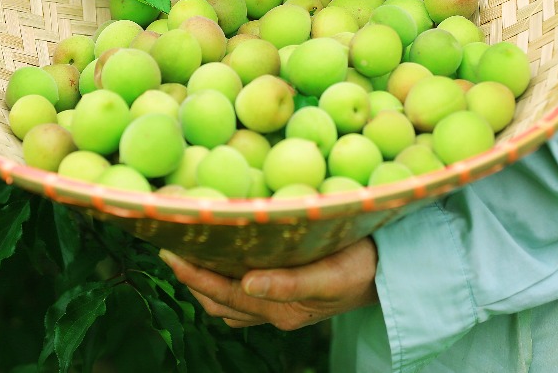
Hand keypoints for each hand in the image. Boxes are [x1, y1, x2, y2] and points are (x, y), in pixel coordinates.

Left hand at [158, 237, 378, 330]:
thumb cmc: (362, 268)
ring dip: (203, 280)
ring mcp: (279, 305)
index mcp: (279, 309)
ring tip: (184, 251)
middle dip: (189, 276)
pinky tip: (218, 258)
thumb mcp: (330, 275)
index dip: (192, 274)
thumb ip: (289, 283)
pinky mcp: (288, 292)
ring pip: (227, 300)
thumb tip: (246, 284)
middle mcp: (274, 311)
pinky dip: (223, 279)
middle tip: (166, 245)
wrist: (390, 272)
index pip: (222, 294)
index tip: (167, 251)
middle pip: (217, 300)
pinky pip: (243, 294)